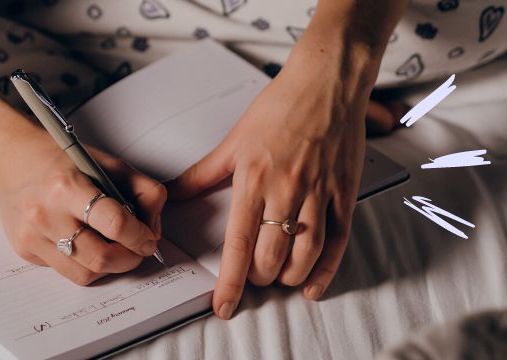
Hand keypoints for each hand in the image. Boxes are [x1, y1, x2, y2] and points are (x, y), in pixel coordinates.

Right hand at [0, 62, 164, 285]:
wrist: (9, 159)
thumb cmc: (58, 159)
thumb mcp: (105, 162)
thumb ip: (141, 189)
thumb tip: (153, 227)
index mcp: (67, 186)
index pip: (114, 223)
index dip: (140, 236)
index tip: (149, 239)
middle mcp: (45, 214)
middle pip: (101, 258)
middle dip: (129, 259)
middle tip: (138, 250)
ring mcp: (32, 236)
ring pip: (84, 274)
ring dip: (109, 268)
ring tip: (116, 250)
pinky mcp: (24, 250)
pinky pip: (64, 270)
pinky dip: (83, 263)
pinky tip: (85, 243)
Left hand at [167, 41, 376, 318]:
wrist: (325, 85)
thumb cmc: (279, 108)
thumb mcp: (234, 141)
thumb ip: (203, 174)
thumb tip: (172, 193)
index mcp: (253, 180)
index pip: (238, 244)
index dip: (230, 281)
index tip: (223, 306)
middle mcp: (286, 191)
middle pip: (272, 256)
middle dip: (260, 278)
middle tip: (253, 278)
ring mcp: (318, 194)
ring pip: (305, 254)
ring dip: (289, 276)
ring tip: (278, 278)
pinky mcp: (343, 194)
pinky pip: (338, 241)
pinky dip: (325, 270)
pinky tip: (312, 285)